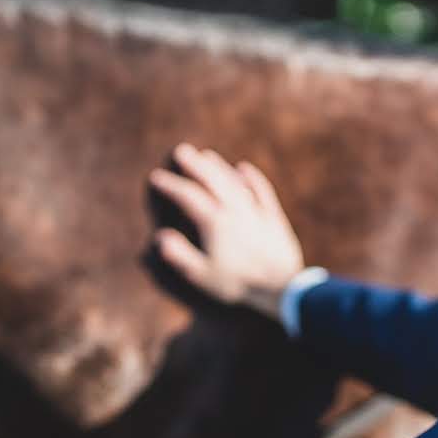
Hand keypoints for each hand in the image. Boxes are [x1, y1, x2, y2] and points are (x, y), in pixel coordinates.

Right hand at [148, 143, 305, 319]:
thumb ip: (180, 255)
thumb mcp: (203, 275)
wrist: (281, 287)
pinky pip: (262, 190)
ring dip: (219, 166)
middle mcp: (234, 210)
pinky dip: (252, 177)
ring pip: (234, 181)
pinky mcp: (274, 217)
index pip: (188, 196)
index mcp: (214, 222)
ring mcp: (255, 211)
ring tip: (206, 155)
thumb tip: (160, 237)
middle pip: (212, 180)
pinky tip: (244, 168)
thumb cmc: (238, 283)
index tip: (156, 177)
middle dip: (195, 164)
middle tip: (181, 151)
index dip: (170, 185)